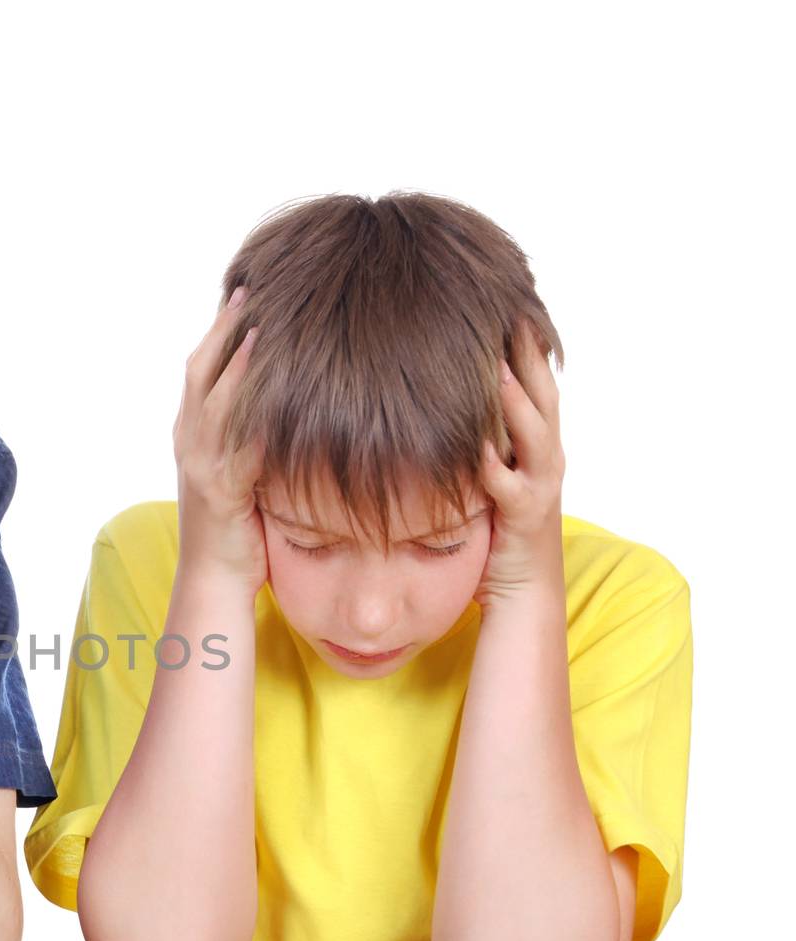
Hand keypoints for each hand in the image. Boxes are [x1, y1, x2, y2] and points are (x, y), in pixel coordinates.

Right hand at [173, 286, 267, 592]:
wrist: (213, 580)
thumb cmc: (234, 529)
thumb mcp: (237, 470)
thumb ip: (248, 433)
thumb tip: (283, 399)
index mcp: (190, 433)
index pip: (199, 368)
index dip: (218, 328)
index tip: (243, 292)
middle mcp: (189, 441)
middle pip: (200, 370)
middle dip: (223, 328)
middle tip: (249, 288)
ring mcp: (201, 464)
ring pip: (214, 399)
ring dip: (236, 359)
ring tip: (261, 322)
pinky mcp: (221, 489)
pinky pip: (238, 444)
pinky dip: (253, 415)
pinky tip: (276, 391)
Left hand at [473, 320, 566, 609]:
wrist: (521, 592)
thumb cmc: (496, 531)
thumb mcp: (488, 472)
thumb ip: (478, 438)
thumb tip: (438, 401)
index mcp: (538, 443)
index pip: (534, 382)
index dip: (525, 344)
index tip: (507, 303)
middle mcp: (546, 457)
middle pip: (541, 394)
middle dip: (528, 355)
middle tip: (511, 312)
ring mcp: (540, 484)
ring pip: (534, 433)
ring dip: (514, 401)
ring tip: (495, 366)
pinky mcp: (526, 516)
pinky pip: (509, 486)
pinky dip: (495, 465)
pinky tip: (477, 446)